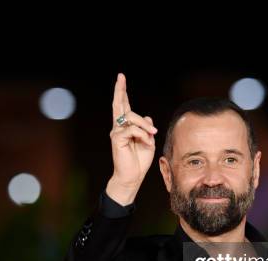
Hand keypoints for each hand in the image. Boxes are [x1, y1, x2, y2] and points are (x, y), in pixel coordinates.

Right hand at [106, 73, 157, 204]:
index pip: (124, 106)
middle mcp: (119, 127)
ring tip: (151, 136)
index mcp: (126, 127)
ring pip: (131, 116)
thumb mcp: (148, 141)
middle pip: (119, 105)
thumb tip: (147, 117)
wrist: (133, 176)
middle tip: (120, 76)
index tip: (121, 78)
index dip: (122, 92)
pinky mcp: (117, 138)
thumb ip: (147, 129)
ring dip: (145, 125)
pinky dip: (143, 135)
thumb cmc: (139, 160)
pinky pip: (133, 129)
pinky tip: (147, 142)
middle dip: (120, 90)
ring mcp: (117, 132)